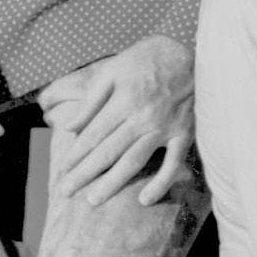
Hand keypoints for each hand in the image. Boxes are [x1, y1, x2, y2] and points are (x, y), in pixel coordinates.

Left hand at [39, 35, 193, 207]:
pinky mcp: (184, 133)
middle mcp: (142, 116)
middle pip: (108, 151)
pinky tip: (145, 200)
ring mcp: (164, 127)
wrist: (194, 55)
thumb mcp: (114, 68)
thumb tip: (69, 127)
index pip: (93, 134)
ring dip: (112, 183)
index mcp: (123, 99)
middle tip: (65, 192)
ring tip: (92, 201)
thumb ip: (91, 99)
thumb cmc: (147, 60)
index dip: (76, 154)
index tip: (62, 170)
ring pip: (134, 160)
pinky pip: (172, 163)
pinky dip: (160, 183)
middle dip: (84, 173)